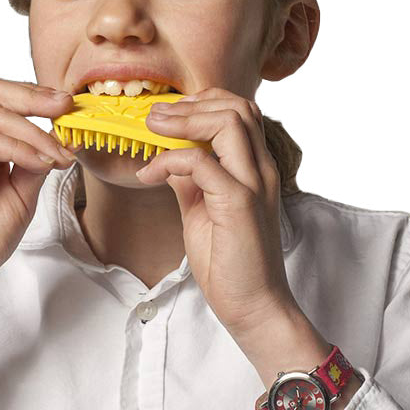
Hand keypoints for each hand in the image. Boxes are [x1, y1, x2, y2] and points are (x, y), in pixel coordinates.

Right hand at [0, 78, 77, 308]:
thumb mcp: (22, 195)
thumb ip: (36, 164)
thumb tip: (62, 138)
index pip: (6, 101)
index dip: (39, 98)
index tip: (72, 108)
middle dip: (36, 95)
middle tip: (68, 106)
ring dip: (38, 133)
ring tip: (62, 156)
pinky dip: (20, 148)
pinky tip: (42, 163)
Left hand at [136, 87, 297, 337]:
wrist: (253, 307)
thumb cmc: (229, 262)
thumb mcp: (202, 210)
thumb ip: (191, 180)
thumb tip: (168, 158)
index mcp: (255, 168)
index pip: (239, 111)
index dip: (202, 103)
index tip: (167, 114)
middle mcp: (261, 169)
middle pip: (236, 106)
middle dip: (191, 102)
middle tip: (155, 115)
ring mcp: (254, 183)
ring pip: (227, 121)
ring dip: (183, 119)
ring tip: (152, 129)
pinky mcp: (239, 203)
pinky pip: (201, 161)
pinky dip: (169, 160)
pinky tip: (149, 174)